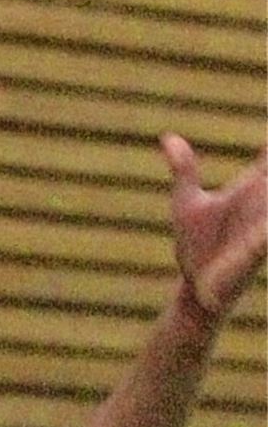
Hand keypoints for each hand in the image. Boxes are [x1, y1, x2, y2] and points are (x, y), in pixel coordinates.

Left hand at [163, 136, 266, 317]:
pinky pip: (264, 240)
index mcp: (250, 188)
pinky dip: (264, 236)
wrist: (195, 288)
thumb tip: (168, 137)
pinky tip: (263, 231)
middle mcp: (262, 205)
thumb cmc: (196, 245)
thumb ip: (184, 168)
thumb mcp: (186, 201)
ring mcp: (261, 228)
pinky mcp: (255, 252)